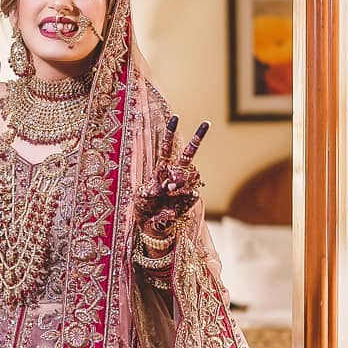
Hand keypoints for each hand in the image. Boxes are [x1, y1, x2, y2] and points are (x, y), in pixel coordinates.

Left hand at [134, 115, 208, 237]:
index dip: (171, 134)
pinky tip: (178, 200)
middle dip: (198, 138)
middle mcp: (174, 176)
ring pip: (193, 172)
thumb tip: (168, 185)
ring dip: (182, 177)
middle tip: (206, 123)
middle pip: (189, 154)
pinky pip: (193, 192)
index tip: (176, 118)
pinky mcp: (189, 199)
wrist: (153, 229)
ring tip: (170, 189)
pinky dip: (186, 193)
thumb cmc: (144, 210)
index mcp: (160, 171)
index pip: (168, 149)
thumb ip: (153, 189)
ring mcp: (184, 187)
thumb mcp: (141, 198)